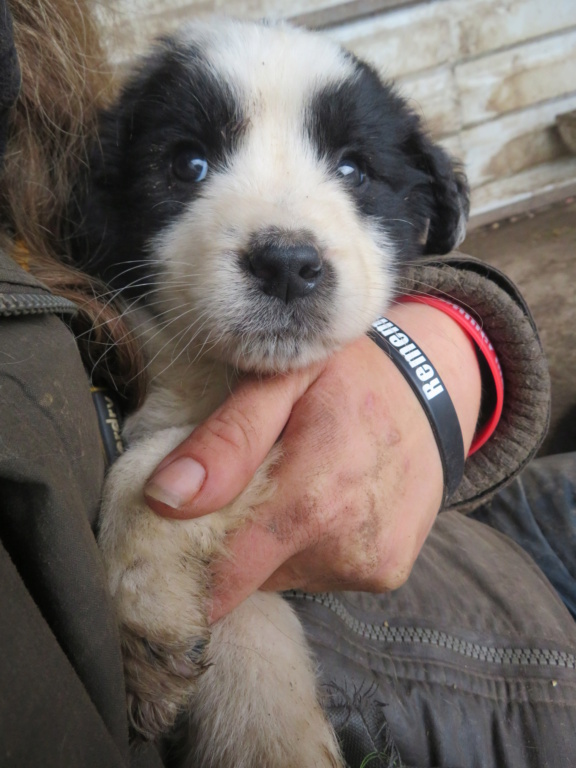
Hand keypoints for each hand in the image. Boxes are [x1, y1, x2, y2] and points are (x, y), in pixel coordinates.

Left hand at [144, 303, 481, 621]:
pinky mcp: (387, 573)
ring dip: (269, 540)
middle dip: (226, 541)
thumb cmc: (348, 375)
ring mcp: (371, 564)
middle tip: (241, 484)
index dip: (183, 562)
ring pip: (279, 573)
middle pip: (246, 574)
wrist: (432, 390)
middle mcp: (346, 543)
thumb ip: (225, 438)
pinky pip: (316, 573)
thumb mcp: (281, 380)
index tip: (165, 539)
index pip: (221, 574)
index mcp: (312, 493)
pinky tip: (325, 501)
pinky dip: (305, 545)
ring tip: (293, 483)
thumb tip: (165, 497)